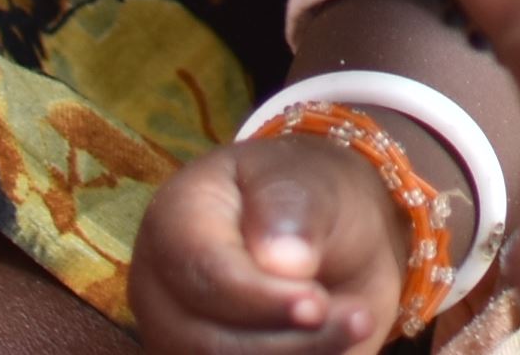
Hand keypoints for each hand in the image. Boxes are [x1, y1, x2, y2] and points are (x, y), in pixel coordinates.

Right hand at [130, 129, 414, 352]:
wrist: (327, 233)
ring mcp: (175, 335)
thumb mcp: (310, 182)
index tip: (318, 303)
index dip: (259, 297)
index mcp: (175, 219)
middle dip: (288, 340)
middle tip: (357, 320)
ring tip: (357, 325)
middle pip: (205, 341)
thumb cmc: (310, 195)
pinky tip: (338, 348)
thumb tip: (284, 261)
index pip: (201, 271)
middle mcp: (161, 287)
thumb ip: (292, 211)